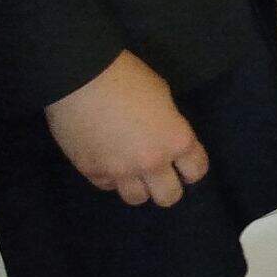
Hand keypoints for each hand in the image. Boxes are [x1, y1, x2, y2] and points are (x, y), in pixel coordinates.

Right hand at [44, 50, 209, 205]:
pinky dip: (110, 177)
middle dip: (168, 187)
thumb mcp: (162, 96)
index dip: (192, 167)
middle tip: (160, 174)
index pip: (196, 171)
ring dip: (138, 186)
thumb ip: (168, 124)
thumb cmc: (128, 77)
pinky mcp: (91, 171)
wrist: (81, 78)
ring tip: (132, 170)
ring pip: (137, 199)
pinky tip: (108, 160)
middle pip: (169, 197)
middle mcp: (151, 162)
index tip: (185, 164)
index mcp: (175, 140)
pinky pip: (107, 186)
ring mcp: (120, 171)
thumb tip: (163, 135)